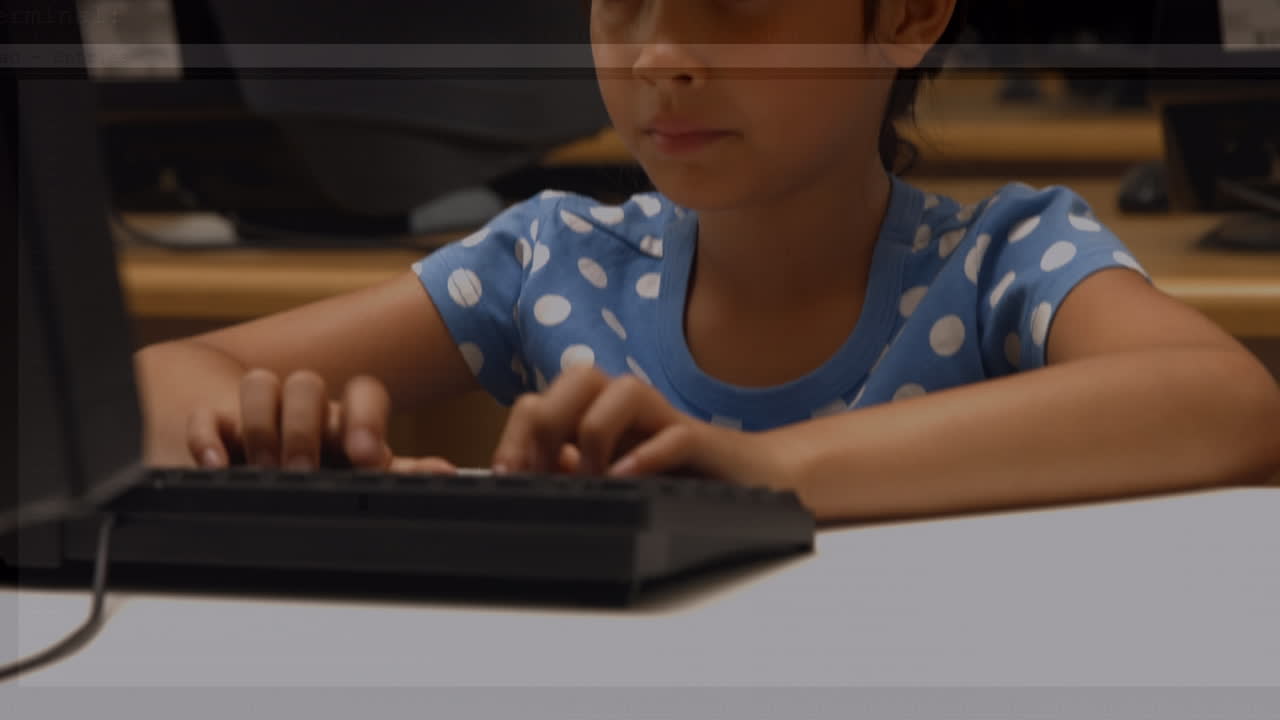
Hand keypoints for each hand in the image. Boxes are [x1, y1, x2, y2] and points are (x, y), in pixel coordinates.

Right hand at [185, 369, 454, 473]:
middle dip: (305, 426)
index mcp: (345, 422)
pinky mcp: (216, 429)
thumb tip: (446, 473)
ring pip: (260, 383)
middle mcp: (305, 411)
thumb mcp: (359, 478)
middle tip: (303, 469)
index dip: (365, 418)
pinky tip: (217, 465)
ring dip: (262, 426)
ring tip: (264, 469)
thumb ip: (399, 475)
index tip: (365, 457)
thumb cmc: (321, 473)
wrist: (253, 468)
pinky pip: (209, 417)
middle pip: (307, 383)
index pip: (364, 393)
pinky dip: (209, 439)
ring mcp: (259, 416)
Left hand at [491, 366, 790, 486]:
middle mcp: (628, 407)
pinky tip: (627, 481)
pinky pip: (672, 435)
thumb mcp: (607, 482)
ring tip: (593, 480)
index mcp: (598, 414)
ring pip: (621, 390)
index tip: (508, 480)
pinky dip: (644, 457)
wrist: (750, 482)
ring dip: (595, 434)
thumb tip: (520, 483)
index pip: (541, 401)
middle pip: (577, 377)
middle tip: (546, 476)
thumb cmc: (673, 481)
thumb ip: (570, 475)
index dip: (515, 436)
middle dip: (549, 425)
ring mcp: (665, 420)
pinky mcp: (702, 442)